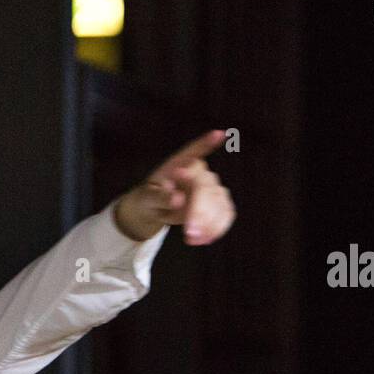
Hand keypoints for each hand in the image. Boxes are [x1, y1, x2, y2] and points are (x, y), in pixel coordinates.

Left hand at [113, 129, 234, 245]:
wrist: (156, 208)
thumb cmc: (150, 197)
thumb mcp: (147, 198)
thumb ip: (160, 196)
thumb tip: (178, 199)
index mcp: (179, 164)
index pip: (193, 151)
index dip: (206, 143)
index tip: (217, 134)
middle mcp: (199, 172)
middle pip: (207, 187)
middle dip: (200, 211)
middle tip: (188, 233)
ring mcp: (212, 187)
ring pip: (220, 201)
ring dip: (209, 223)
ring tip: (192, 239)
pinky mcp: (220, 203)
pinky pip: (226, 213)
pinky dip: (218, 227)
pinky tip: (205, 239)